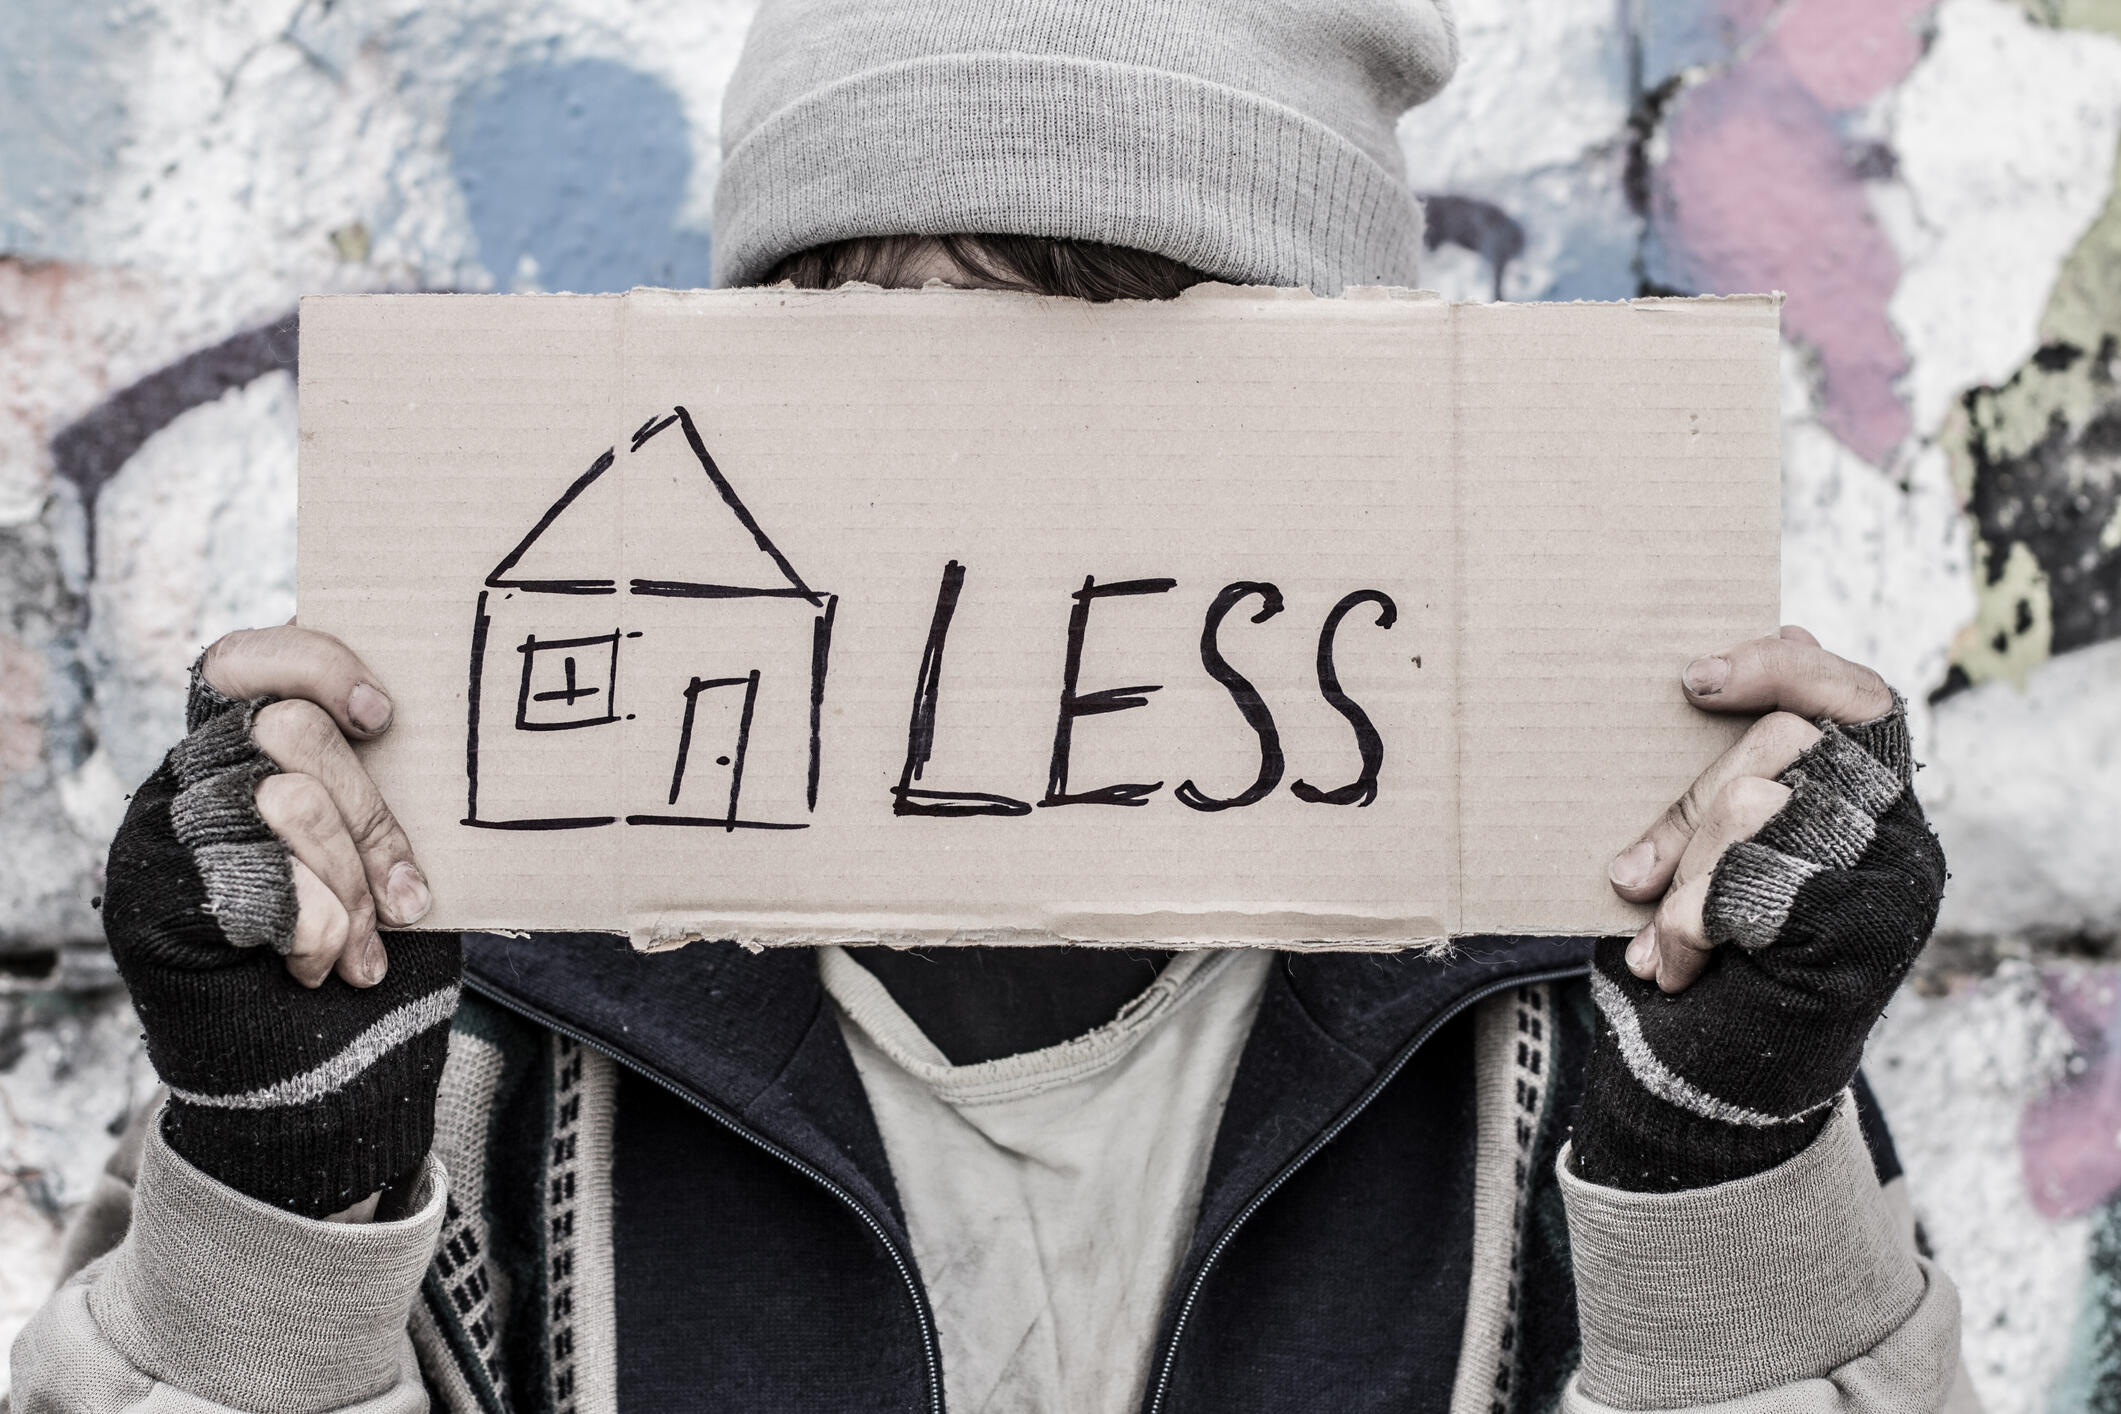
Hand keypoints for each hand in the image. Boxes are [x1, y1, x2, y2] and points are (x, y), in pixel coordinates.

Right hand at [102, 627, 459, 1216]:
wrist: (331, 1088)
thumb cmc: (376, 959)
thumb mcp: (390, 855)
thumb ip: (376, 784)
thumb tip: (404, 708)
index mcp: (243, 756)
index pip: (243, 660)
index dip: (313, 663)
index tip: (384, 716)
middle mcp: (188, 785)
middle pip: (286, 731)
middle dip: (369, 818)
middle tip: (403, 898)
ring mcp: (157, 842)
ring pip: (280, 801)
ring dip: (347, 886)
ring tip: (364, 948)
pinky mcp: (148, 904)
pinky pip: (252, 878)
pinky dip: (315, 928)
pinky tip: (323, 968)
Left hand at [1567, 625, 1944, 1190]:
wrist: (1701, 1095)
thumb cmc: (1697, 966)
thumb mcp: (1701, 857)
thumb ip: (1723, 779)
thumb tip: (1707, 675)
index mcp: (1871, 808)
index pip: (1857, 697)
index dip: (1782, 667)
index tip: (1691, 681)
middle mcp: (1899, 840)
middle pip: (1786, 743)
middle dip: (1687, 807)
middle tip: (1631, 875)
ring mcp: (1892, 886)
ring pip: (1758, 806)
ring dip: (1683, 878)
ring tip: (1659, 939)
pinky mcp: (1863, 938)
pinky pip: (1749, 881)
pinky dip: (1691, 923)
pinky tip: (1680, 968)